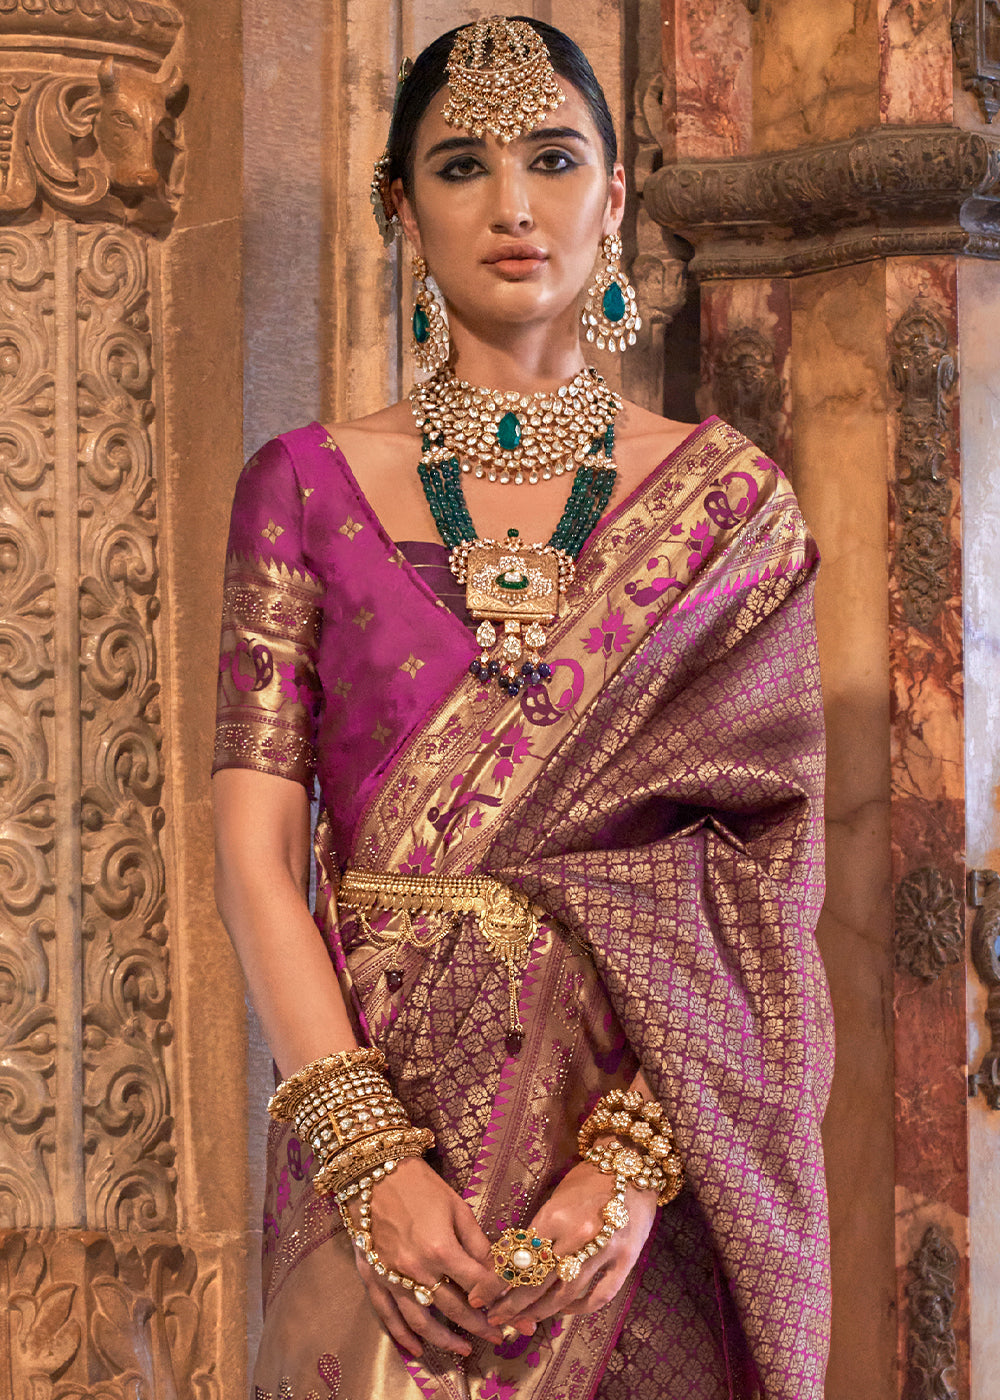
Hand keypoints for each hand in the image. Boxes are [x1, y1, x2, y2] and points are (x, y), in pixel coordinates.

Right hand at [347, 1157, 508, 1358]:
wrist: (373, 1171)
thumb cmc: (419, 1185)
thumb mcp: (456, 1206)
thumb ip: (476, 1241)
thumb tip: (495, 1269)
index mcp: (441, 1249)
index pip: (477, 1285)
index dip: (496, 1296)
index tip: (507, 1302)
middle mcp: (417, 1270)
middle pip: (454, 1309)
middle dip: (480, 1325)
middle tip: (497, 1336)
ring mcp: (392, 1277)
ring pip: (422, 1322)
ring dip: (445, 1341)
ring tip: (464, 1350)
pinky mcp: (373, 1277)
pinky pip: (388, 1315)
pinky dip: (402, 1336)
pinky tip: (417, 1350)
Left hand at [476, 1160, 657, 1333]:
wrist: (631, 1165)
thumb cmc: (587, 1180)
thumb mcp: (554, 1200)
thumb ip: (535, 1232)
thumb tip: (507, 1263)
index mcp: (555, 1216)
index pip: (520, 1258)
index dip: (498, 1282)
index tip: (482, 1297)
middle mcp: (578, 1236)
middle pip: (538, 1281)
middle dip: (512, 1304)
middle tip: (494, 1317)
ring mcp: (604, 1251)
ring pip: (565, 1295)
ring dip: (540, 1312)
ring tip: (523, 1321)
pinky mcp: (626, 1261)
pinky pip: (599, 1296)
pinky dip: (578, 1309)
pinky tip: (562, 1311)